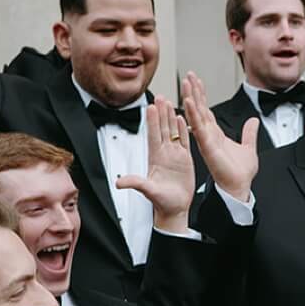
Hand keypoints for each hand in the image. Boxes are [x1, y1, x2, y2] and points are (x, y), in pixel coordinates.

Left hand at [117, 97, 194, 228]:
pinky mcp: (185, 159)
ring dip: (171, 117)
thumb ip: (135, 183)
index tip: (151, 107)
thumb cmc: (162, 202)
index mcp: (155, 158)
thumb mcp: (147, 191)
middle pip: (162, 129)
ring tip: (170, 101)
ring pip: (172, 131)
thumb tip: (119, 182)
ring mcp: (174, 155)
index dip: (152, 121)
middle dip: (161, 113)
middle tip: (160, 97)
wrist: (175, 208)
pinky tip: (182, 118)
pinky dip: (183, 129)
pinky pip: (184, 141)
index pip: (153, 135)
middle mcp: (164, 154)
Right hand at [181, 72, 258, 201]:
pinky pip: (198, 127)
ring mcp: (206, 139)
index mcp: (216, 134)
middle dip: (193, 91)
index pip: (206, 110)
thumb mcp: (249, 147)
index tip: (196, 81)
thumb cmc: (240, 173)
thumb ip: (249, 133)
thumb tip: (253, 121)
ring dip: (191, 98)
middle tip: (188, 76)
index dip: (201, 95)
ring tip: (186, 83)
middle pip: (199, 109)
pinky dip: (194, 114)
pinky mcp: (207, 145)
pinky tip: (189, 102)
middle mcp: (209, 135)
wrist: (239, 187)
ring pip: (196, 115)